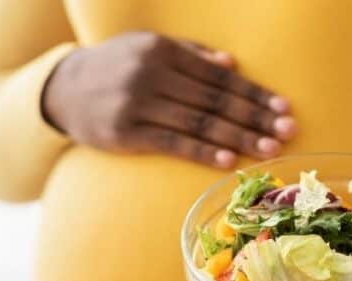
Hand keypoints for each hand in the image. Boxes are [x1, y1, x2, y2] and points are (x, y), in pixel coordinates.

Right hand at [41, 31, 295, 168]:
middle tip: (287, 132)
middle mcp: (151, 75)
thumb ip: (190, 53)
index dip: (254, 94)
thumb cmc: (117, 67)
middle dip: (255, 118)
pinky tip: (229, 161)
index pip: (219, 77)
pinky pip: (173, 144)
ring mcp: (137, 104)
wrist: (64, 90)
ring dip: (238, 138)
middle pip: (214, 100)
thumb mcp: (148, 48)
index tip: (284, 109)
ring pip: (198, 123)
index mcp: (163, 51)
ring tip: (268, 150)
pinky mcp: (126, 133)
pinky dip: (203, 153)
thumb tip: (232, 65)